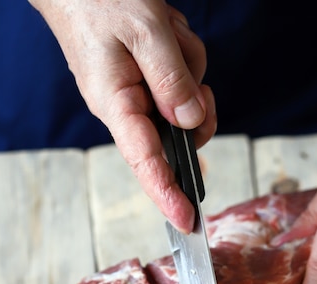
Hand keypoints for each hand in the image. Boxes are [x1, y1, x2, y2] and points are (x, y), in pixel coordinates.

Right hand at [30, 0, 215, 231]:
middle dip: (197, 110)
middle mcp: (126, 106)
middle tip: (200, 86)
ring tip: (169, 35)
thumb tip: (191, 120)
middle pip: (178, 132)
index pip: (145, 162)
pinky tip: (169, 32)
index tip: (187, 221)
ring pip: (186, 101)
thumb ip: (172, 78)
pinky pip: (182, 79)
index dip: (167, 194)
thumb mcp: (144, 29)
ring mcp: (136, 93)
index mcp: (116, 103)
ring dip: (190, 68)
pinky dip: (185, 56)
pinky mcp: (145, 79)